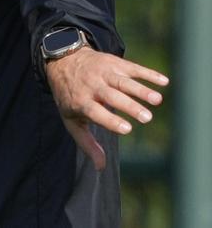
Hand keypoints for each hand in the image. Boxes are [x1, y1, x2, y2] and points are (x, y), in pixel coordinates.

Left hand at [44, 46, 168, 170]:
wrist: (63, 61)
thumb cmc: (71, 96)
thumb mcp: (72, 119)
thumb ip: (86, 143)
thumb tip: (100, 167)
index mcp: (80, 101)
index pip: (95, 112)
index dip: (109, 120)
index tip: (127, 129)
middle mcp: (92, 86)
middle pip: (112, 96)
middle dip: (129, 106)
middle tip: (146, 118)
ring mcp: (104, 73)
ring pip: (123, 81)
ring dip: (141, 89)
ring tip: (157, 100)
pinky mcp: (114, 63)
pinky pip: (133, 68)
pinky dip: (149, 74)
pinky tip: (164, 82)